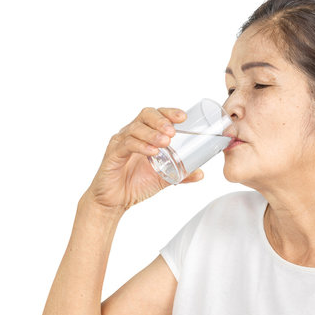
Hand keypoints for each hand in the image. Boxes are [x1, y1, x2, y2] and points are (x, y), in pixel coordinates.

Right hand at [84, 107, 203, 212]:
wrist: (115, 201)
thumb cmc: (137, 183)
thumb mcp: (164, 177)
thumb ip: (182, 174)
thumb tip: (201, 173)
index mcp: (146, 133)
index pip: (158, 114)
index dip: (170, 112)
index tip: (183, 117)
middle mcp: (133, 133)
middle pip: (146, 114)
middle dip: (161, 119)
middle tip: (173, 131)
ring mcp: (121, 141)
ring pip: (136, 128)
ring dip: (152, 133)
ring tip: (166, 142)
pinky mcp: (113, 153)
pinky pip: (127, 145)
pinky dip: (141, 146)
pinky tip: (152, 152)